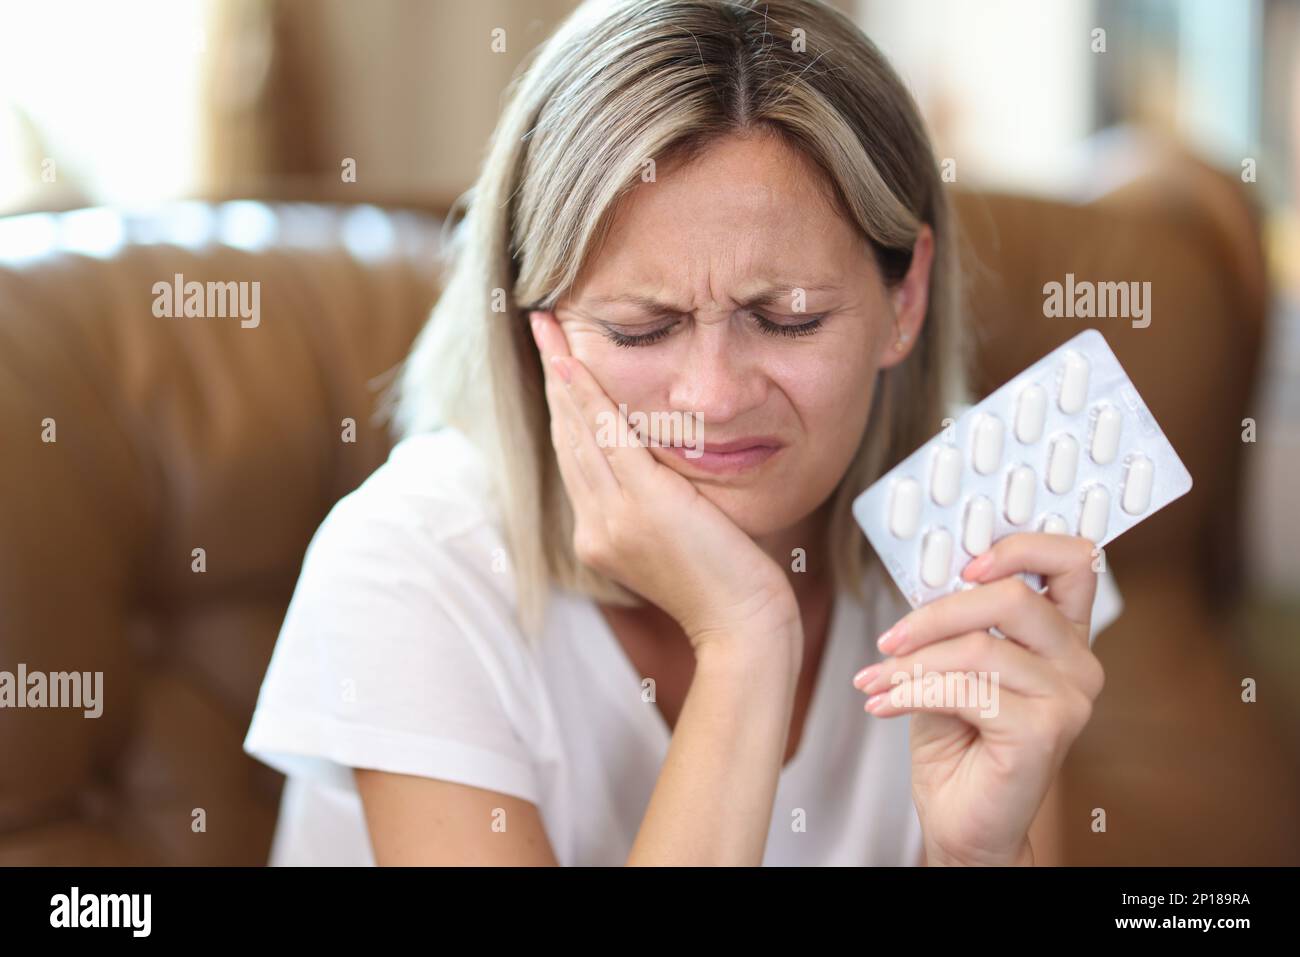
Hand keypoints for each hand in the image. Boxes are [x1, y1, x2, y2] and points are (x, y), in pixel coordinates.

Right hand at [529, 310, 799, 651]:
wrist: (742, 626)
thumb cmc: (729, 584)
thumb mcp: (682, 535)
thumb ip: (659, 501)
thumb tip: (660, 463)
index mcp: (600, 534)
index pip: (576, 456)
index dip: (562, 405)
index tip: (556, 361)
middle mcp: (595, 525)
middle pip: (566, 437)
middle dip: (553, 378)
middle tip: (541, 326)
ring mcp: (612, 518)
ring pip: (578, 431)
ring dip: (561, 375)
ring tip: (548, 329)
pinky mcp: (641, 505)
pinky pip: (605, 438)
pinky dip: (586, 397)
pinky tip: (571, 364)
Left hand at [852, 533, 1105, 865]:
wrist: (963, 824)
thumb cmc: (959, 743)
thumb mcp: (951, 665)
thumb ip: (958, 622)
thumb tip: (929, 577)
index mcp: (1062, 635)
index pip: (1073, 560)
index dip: (1020, 547)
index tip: (963, 563)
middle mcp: (1078, 662)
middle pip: (1013, 597)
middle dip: (935, 613)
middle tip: (889, 638)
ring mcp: (1068, 699)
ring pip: (979, 647)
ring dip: (911, 663)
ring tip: (875, 680)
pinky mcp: (1044, 732)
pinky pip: (966, 690)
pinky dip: (911, 692)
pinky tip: (884, 705)